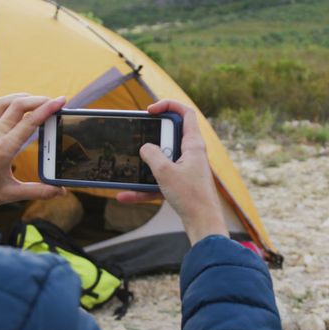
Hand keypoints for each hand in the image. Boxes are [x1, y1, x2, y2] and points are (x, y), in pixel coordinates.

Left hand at [0, 94, 66, 209]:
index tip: (60, 101)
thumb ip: (39, 191)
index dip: (47, 109)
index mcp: (4, 149)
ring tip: (38, 100)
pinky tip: (17, 104)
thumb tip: (60, 191)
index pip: (29, 122)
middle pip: (18, 105)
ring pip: (4, 102)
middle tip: (55, 101)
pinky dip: (8, 101)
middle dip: (39, 99)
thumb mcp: (12, 194)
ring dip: (23, 97)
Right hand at [116, 100, 227, 244]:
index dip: (168, 105)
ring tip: (128, 169)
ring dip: (144, 166)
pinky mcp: (180, 185)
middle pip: (170, 136)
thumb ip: (152, 155)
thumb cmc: (191, 197)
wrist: (203, 224)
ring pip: (162, 161)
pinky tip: (125, 195)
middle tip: (138, 138)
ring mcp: (186, 169)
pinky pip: (159, 181)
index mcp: (193, 144)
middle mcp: (191, 154)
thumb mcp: (165, 172)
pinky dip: (144, 188)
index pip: (185, 113)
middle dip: (151, 138)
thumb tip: (145, 148)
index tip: (150, 111)